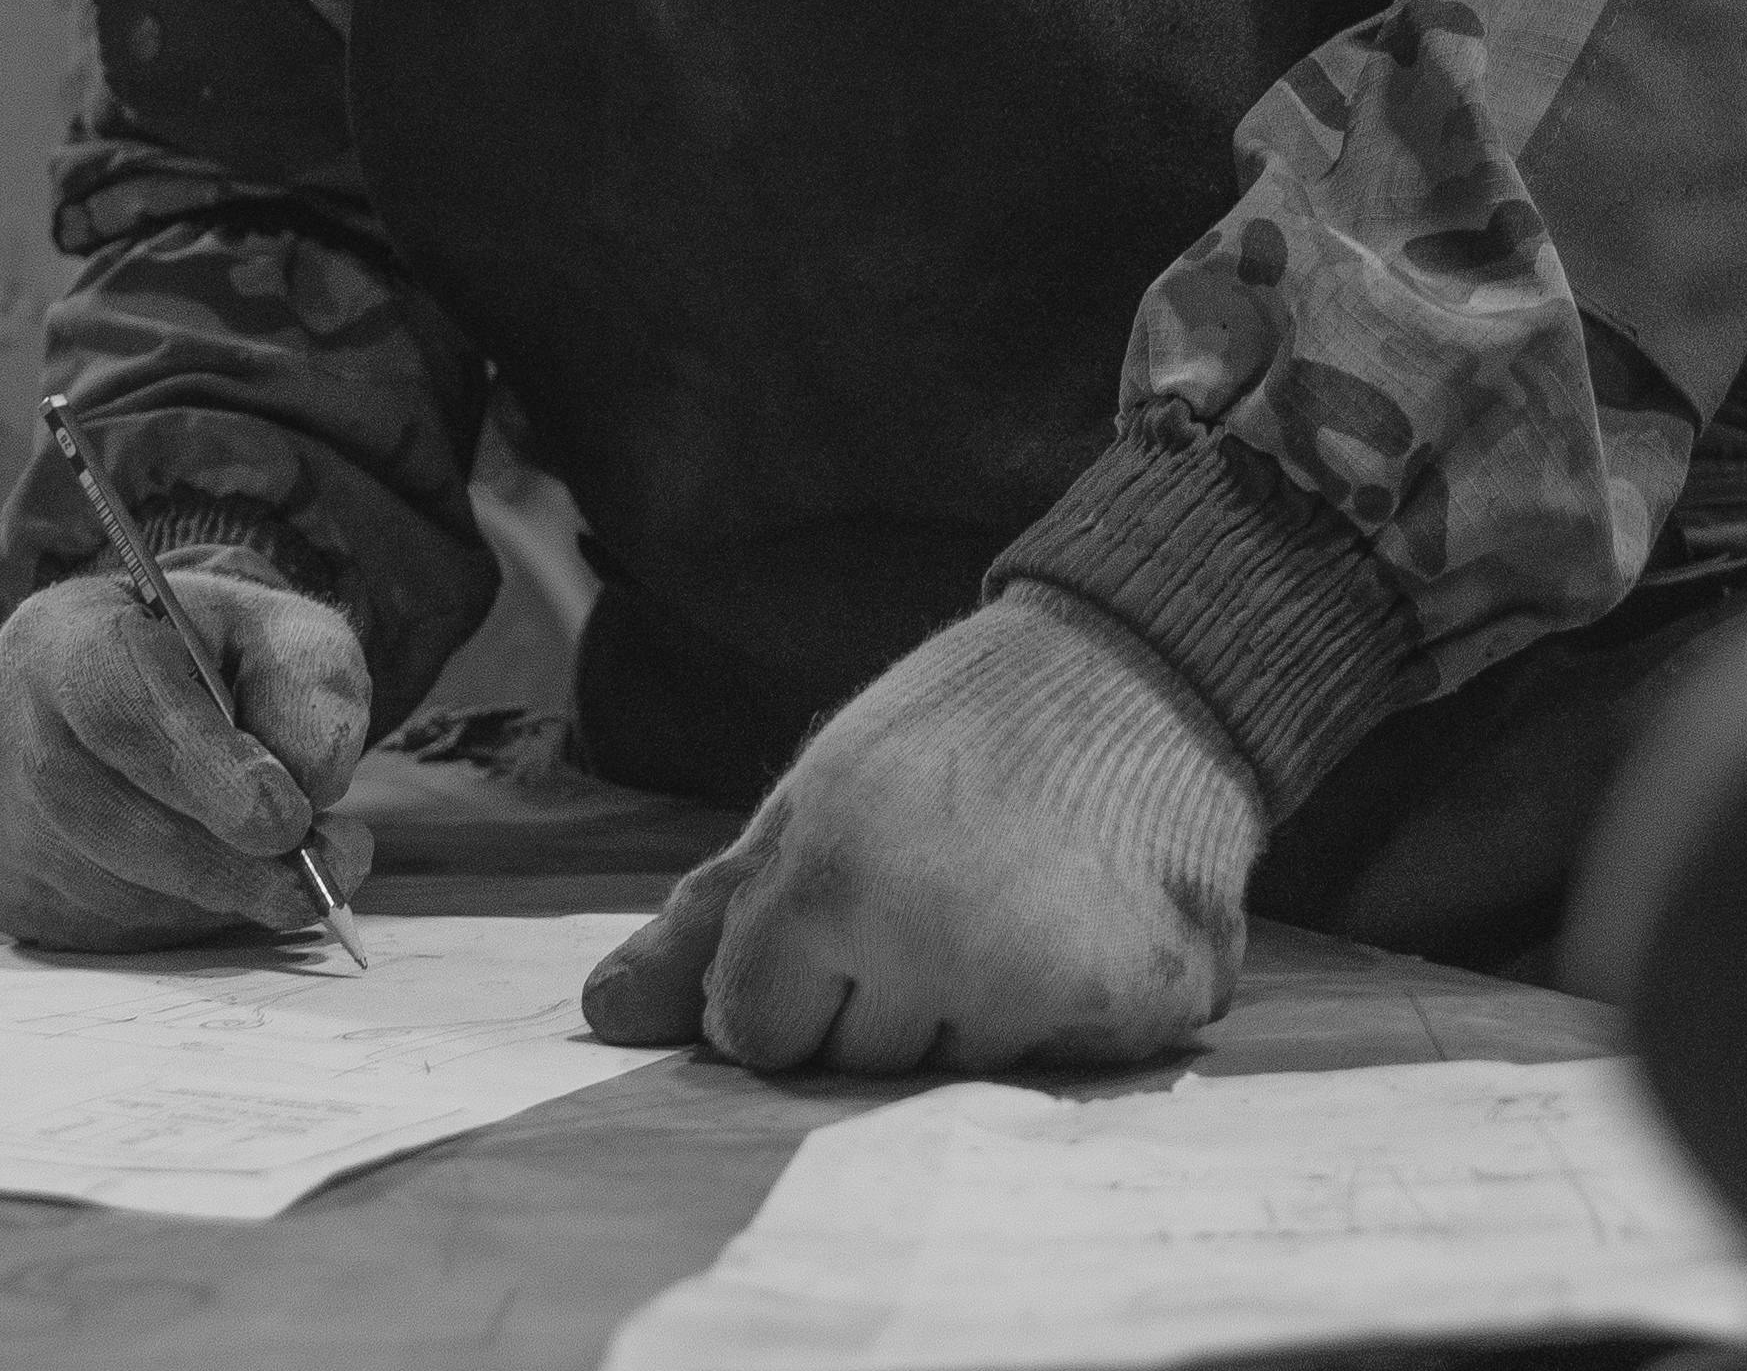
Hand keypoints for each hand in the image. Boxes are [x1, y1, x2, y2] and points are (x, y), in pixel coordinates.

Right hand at [0, 559, 376, 948]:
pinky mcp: (2, 888)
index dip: (199, 768)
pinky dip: (180, 920)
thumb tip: (313, 780)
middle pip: (97, 811)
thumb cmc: (206, 658)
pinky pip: (97, 928)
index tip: (285, 819)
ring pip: (104, 886)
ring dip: (211, 898)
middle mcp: (2, 725)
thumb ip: (309, 686)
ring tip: (286, 875)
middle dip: (217, 860)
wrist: (116, 687)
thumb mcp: (276, 635)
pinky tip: (219, 883)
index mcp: (66, 637)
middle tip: (312, 881)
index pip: (115, 707)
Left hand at [580, 591, 1259, 1075]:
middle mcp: (931, 946)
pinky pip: (1060, 1069)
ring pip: (952, 1079)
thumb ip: (710, 919)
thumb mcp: (816, 797)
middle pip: (851, 1070)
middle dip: (884, 997)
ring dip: (977, 1011)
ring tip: (1021, 895)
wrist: (1145, 668)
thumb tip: (602, 1017)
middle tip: (948, 882)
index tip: (854, 897)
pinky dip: (1073, 1014)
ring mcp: (1041, 987)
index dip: (794, 971)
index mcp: (830, 884)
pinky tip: (1087, 922)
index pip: (754, 1034)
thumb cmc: (961, 729)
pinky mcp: (1138, 1009)